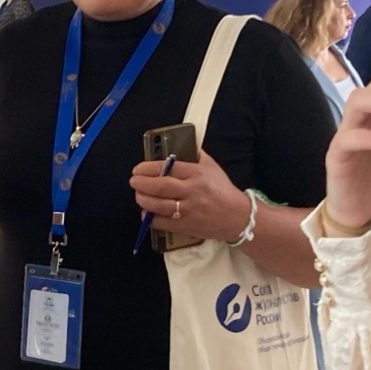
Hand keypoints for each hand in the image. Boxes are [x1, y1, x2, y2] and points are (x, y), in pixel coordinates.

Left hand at [129, 149, 251, 243]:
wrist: (237, 216)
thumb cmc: (222, 190)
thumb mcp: (212, 167)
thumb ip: (196, 155)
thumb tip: (180, 144)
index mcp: (197, 173)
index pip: (168, 167)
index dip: (148, 168)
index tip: (138, 169)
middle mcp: (192, 191)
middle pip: (160, 186)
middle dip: (141, 184)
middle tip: (134, 181)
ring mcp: (188, 210)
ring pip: (158, 205)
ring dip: (143, 200)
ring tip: (139, 196)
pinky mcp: (186, 226)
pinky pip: (162, 222)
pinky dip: (150, 218)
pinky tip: (146, 213)